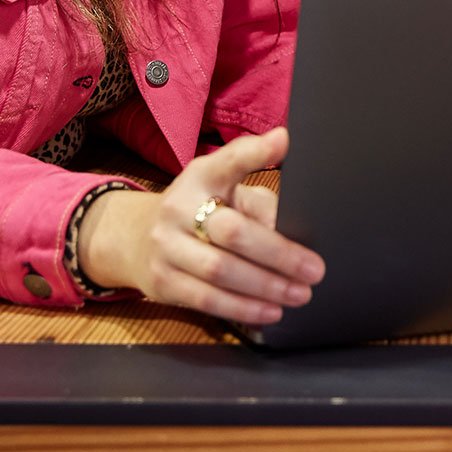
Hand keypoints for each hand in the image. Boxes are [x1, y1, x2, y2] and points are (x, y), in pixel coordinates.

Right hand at [77, 127, 324, 325]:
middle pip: (232, 231)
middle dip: (278, 254)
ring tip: (299, 294)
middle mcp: (178, 207)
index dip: (254, 152)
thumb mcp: (225, 193)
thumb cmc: (201, 211)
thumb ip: (259, 204)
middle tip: (314, 269)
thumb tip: (292, 232)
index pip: (228, 161)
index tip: (283, 140)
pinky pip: (207, 300)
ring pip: (221, 271)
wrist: (137, 238)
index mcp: (201, 177)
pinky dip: (243, 308)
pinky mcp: (162, 282)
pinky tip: (270, 311)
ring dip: (266, 287)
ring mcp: (166, 246)